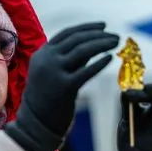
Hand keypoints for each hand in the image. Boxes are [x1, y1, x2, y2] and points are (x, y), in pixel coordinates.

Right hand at [5, 22, 118, 150]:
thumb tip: (90, 46)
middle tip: (116, 36)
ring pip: (83, 50)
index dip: (87, 28)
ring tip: (116, 43)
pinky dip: (100, 63)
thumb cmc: (46, 99)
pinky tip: (110, 58)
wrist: (35, 123)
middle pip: (77, 39)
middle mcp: (47, 59)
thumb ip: (67, 59)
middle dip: (99, 35)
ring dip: (102, 44)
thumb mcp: (52, 73)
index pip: (67, 33)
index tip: (103, 26)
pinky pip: (86, 71)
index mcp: (42, 53)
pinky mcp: (65, 87)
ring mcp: (54, 72)